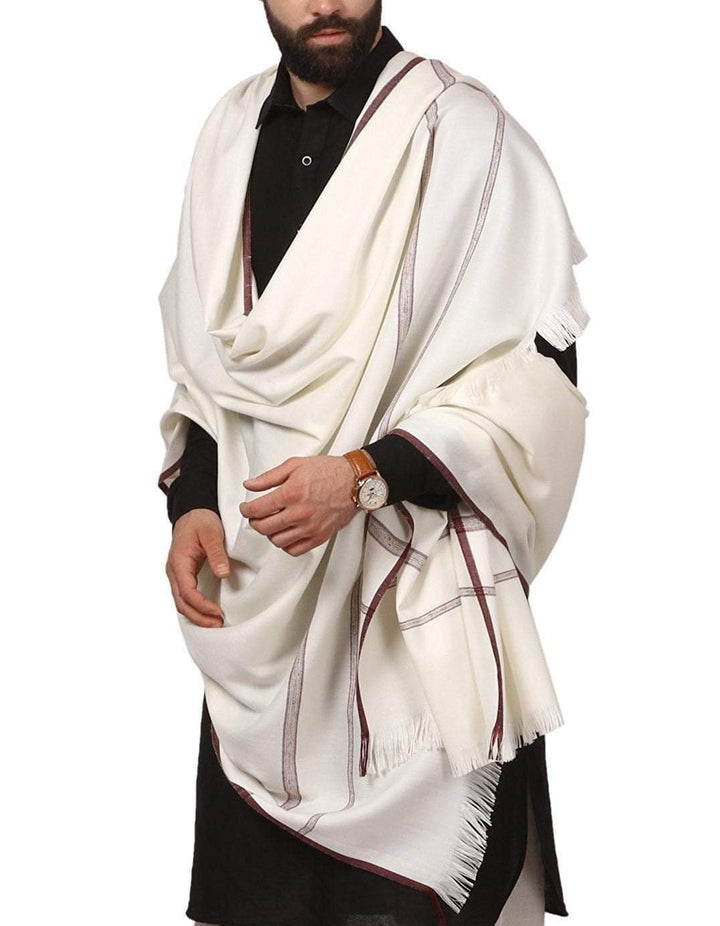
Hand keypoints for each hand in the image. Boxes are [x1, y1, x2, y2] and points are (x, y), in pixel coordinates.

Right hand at [165, 508, 229, 627]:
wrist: (191, 512)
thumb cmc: (200, 520)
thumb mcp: (212, 533)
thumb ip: (216, 553)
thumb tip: (223, 573)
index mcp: (178, 562)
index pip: (186, 591)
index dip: (201, 605)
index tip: (217, 612)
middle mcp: (174, 571)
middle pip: (181, 602)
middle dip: (198, 616)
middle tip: (217, 623)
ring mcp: (176, 574)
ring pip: (181, 602)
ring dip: (196, 614)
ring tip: (215, 622)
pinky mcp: (182, 575)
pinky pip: (184, 596)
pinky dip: (194, 607)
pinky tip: (206, 612)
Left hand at [240, 455, 358, 556]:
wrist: (354, 482)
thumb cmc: (328, 471)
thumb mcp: (295, 465)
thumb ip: (268, 478)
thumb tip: (249, 485)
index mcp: (291, 493)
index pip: (257, 509)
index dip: (246, 510)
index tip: (246, 509)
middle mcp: (300, 513)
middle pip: (264, 528)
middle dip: (255, 522)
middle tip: (256, 517)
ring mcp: (310, 527)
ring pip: (277, 541)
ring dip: (270, 534)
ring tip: (272, 524)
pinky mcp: (319, 536)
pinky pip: (294, 550)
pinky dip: (286, 545)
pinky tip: (286, 533)